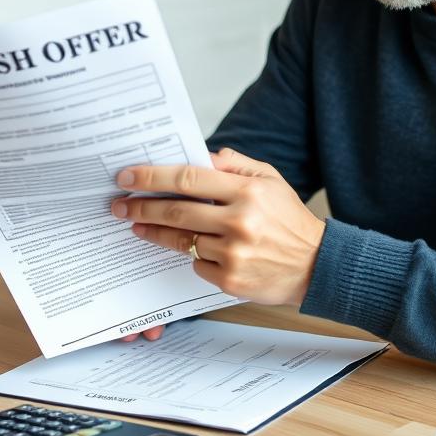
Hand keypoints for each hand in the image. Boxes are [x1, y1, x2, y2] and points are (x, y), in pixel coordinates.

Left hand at [110, 148, 325, 341]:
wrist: (317, 265)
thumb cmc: (289, 219)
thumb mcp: (270, 180)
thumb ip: (234, 164)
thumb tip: (197, 155)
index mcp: (247, 192)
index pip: (187, 179)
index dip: (152, 177)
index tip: (126, 176)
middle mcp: (238, 222)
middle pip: (175, 210)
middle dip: (140, 206)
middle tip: (118, 204)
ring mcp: (232, 253)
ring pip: (180, 240)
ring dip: (154, 232)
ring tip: (137, 225)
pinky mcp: (229, 279)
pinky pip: (195, 264)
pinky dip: (191, 255)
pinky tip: (193, 248)